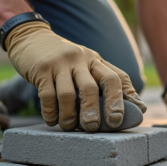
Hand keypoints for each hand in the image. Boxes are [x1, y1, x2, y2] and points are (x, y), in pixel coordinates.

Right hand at [5, 22, 146, 130]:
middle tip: (96, 128)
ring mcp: (61, 63)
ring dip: (70, 116)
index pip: (117, 77)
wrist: (31, 38)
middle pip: (95, 87)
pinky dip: (51, 112)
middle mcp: (82, 59)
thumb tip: (135, 106)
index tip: (132, 114)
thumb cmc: (64, 61)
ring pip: (69, 94)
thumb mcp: (86, 64)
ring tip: (70, 127)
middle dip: (98, 110)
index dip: (127, 97)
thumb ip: (104, 81)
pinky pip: (48, 95)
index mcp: (96, 60)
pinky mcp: (42, 69)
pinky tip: (52, 120)